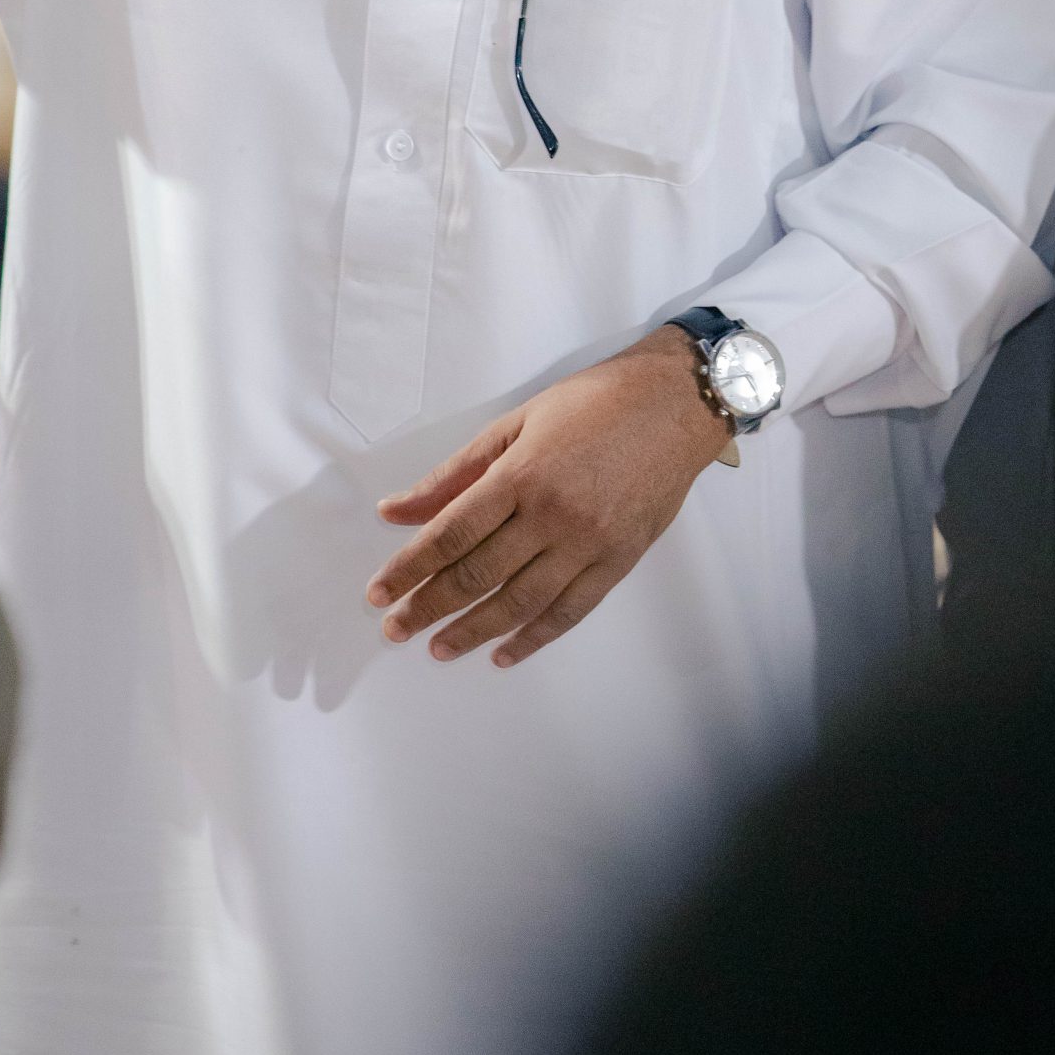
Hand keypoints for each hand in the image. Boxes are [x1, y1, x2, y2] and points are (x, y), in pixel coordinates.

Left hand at [365, 324, 731, 668]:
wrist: (675, 404)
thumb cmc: (592, 403)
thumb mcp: (516, 422)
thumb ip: (455, 472)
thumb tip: (395, 509)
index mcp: (521, 474)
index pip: (451, 533)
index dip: (410, 567)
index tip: (379, 592)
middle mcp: (552, 514)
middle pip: (478, 574)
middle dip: (429, 606)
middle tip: (395, 629)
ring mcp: (588, 543)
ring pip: (520, 601)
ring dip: (473, 630)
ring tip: (438, 648)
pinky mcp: (618, 561)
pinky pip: (569, 610)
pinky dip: (534, 637)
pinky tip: (504, 652)